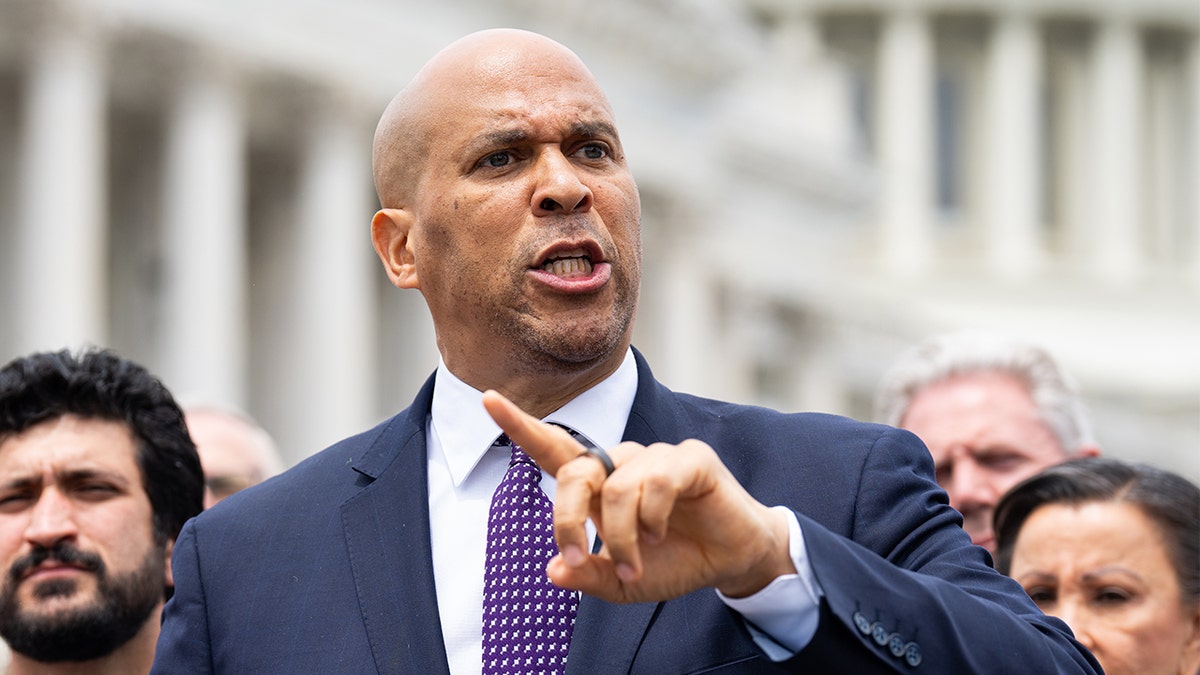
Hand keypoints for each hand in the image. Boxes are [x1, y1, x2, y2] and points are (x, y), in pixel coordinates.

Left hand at [482, 390, 795, 603]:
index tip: (487, 398)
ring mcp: (656, 456)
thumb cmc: (674, 562)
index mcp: (600, 485)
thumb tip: (553, 570)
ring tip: (636, 565)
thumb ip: (588, 575)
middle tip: (578, 557)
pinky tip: (663, 532)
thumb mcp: (622, 583)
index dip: (521, 425)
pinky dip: (653, 516)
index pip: (554, 450)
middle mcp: (622, 463)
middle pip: (575, 473)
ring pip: (617, 487)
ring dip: (621, 536)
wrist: (730, 562)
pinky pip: (656, 479)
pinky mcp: (689, 458)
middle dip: (567, 519)